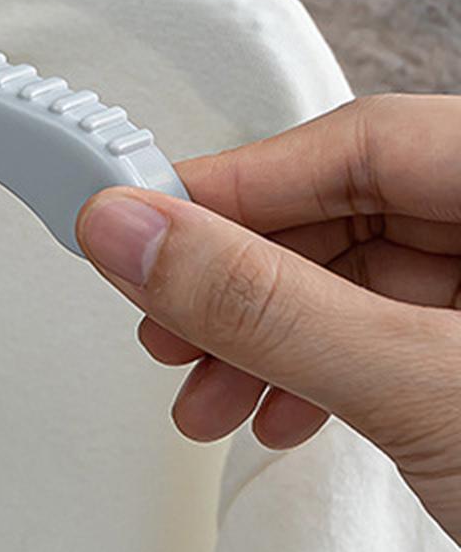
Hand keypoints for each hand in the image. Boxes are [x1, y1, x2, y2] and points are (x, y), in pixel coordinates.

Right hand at [76, 95, 460, 544]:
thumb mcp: (419, 385)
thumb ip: (268, 304)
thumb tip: (133, 232)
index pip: (352, 141)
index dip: (234, 183)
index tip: (137, 218)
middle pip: (345, 211)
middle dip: (240, 279)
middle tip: (160, 315)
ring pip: (361, 278)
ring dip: (266, 337)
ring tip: (203, 390)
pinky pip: (391, 332)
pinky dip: (322, 371)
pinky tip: (275, 411)